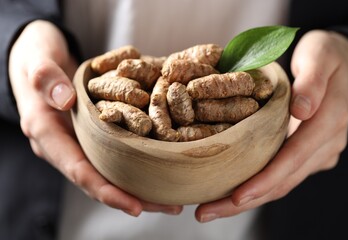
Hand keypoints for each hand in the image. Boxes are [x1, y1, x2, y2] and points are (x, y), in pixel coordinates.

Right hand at [8, 20, 181, 216]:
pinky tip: (163, 166)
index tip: (136, 206)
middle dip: (133, 197)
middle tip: (170, 206)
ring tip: (173, 198)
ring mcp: (82, 140)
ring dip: (141, 185)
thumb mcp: (36, 60)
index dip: (106, 191)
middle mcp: (67, 145)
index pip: (79, 170)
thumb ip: (46, 78)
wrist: (39, 56)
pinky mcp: (96, 132)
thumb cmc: (35, 57)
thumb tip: (65, 100)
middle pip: (101, 180)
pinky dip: (139, 162)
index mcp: (48, 134)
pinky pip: (117, 152)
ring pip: (112, 170)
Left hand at [195, 30, 347, 221]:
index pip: (293, 158)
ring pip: (281, 184)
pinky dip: (257, 187)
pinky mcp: (306, 154)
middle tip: (206, 212)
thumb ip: (312, 82)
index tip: (236, 196)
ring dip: (247, 199)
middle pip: (283, 181)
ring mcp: (317, 153)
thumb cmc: (327, 56)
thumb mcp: (321, 57)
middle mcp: (325, 145)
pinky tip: (230, 194)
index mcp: (328, 123)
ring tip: (211, 209)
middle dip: (245, 200)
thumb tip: (301, 110)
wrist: (343, 63)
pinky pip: (281, 176)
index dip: (265, 180)